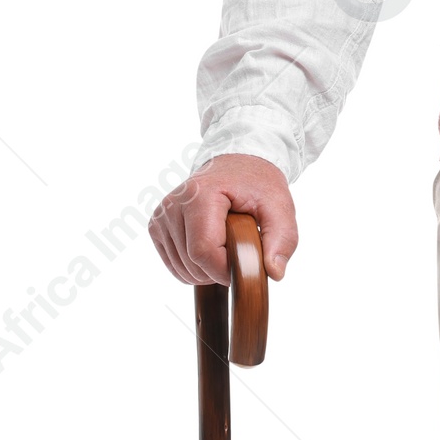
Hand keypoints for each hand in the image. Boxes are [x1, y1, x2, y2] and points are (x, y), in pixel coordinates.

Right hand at [149, 153, 297, 286]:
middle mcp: (173, 205)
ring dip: (209, 271)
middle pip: (192, 263)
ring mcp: (161, 216)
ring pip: (182, 270)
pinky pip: (175, 266)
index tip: (247, 265)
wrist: (237, 166)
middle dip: (220, 271)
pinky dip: (196, 268)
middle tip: (241, 251)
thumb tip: (275, 273)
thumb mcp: (281, 208)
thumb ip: (282, 240)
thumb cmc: (257, 185)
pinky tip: (212, 249)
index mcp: (199, 195)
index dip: (226, 269)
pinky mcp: (157, 227)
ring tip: (227, 246)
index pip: (203, 251)